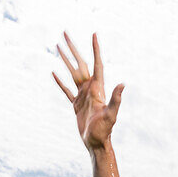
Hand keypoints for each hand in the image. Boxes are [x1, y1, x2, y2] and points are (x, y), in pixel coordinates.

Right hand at [52, 32, 123, 150]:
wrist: (96, 144)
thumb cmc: (104, 131)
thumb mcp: (110, 115)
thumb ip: (115, 99)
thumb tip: (122, 84)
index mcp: (98, 89)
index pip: (97, 64)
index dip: (96, 49)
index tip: (94, 34)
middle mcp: (90, 89)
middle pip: (81, 64)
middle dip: (73, 48)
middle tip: (65, 33)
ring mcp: (82, 96)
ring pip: (72, 73)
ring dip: (65, 60)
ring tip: (57, 46)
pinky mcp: (76, 104)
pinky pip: (66, 90)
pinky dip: (60, 82)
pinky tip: (54, 73)